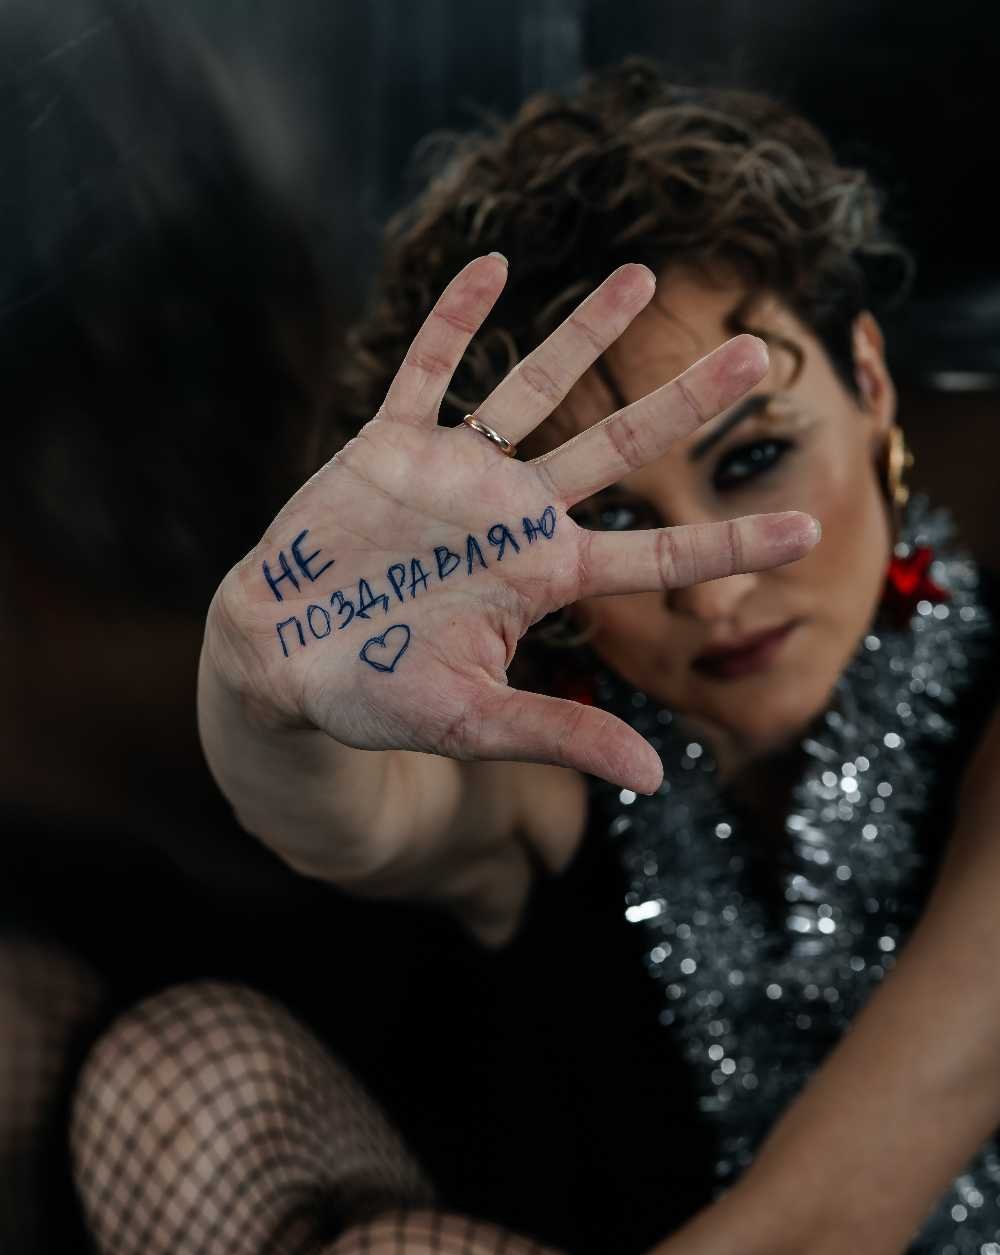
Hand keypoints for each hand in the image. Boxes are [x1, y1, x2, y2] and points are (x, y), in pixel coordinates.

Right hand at [208, 255, 818, 793]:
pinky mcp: (389, 446)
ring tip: (642, 275)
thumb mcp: (473, 724)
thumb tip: (657, 780)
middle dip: (685, 402)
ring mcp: (454, 475)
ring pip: (531, 388)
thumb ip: (561, 734)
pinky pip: (427, 370)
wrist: (280, 661)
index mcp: (542, 579)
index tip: (806, 530)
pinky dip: (453, 320)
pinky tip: (493, 267)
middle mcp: (512, 516)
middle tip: (758, 349)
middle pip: (616, 446)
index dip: (728, 543)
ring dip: (581, 333)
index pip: (654, 555)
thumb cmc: (375, 696)